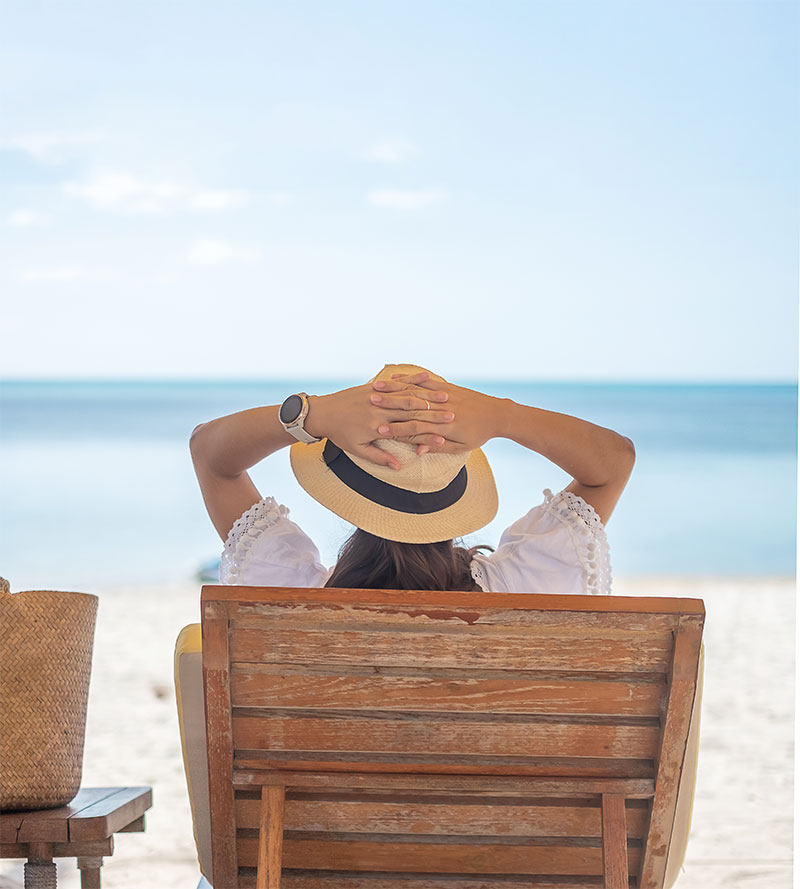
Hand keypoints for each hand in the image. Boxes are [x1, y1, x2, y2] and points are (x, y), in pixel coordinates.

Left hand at [305, 376, 454, 469]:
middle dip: (434, 413)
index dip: (427, 434)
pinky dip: (412, 379)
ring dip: (428, 396)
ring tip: (447, 396)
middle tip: (453, 414)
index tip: (445, 436)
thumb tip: (399, 466)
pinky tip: (428, 376)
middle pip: (412, 412)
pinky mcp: (374, 387)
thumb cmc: (340, 434)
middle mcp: (380, 410)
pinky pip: (396, 382)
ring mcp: (378, 396)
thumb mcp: (358, 450)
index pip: (408, 432)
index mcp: (378, 428)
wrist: (322, 412)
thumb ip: (380, 457)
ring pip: (407, 395)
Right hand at [372, 373, 506, 453]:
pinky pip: (424, 381)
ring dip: (393, 391)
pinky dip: (408, 380)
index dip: (396, 429)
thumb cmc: (479, 434)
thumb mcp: (461, 447)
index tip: (378, 430)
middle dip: (388, 407)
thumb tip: (418, 452)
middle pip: (410, 408)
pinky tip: (393, 378)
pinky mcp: (446, 387)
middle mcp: (441, 409)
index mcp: (443, 428)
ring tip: (375, 390)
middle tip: (368, 406)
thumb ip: (438, 447)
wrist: (498, 414)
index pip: (414, 428)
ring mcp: (443, 396)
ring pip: (414, 392)